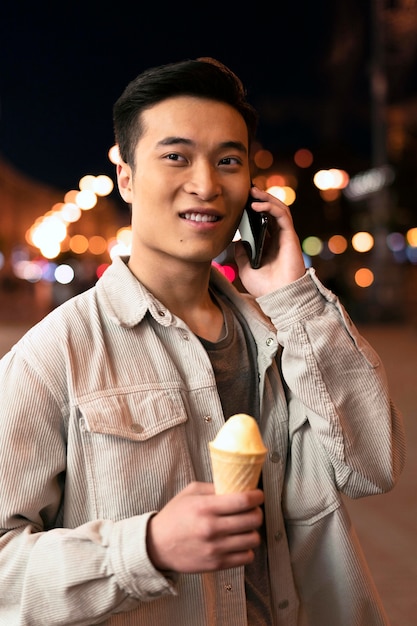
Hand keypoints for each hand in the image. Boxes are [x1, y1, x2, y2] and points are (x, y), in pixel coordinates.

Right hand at [146, 481, 263, 572]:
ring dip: (253, 531)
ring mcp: (216, 548)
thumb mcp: (189, 492)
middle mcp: (212, 528)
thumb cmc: (174, 516)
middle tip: (253, 510)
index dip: (257, 496)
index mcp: (205, 507)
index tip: (258, 495)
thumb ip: (213, 488)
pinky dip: (247, 549)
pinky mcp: (217, 564)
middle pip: (252, 520)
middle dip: (257, 512)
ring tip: (245, 528)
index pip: (243, 501)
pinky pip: (246, 557)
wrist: (157, 545)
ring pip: (253, 539)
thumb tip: (236, 486)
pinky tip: (239, 542)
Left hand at [235, 186, 305, 297]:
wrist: (278, 297)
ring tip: (253, 192)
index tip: (242, 200)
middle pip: (271, 211)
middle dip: (261, 198)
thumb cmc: (264, 287)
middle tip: (248, 190)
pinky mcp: (290, 236)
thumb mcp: (245, 268)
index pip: (263, 220)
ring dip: (266, 198)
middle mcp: (278, 237)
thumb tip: (236, 240)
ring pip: (279, 209)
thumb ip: (241, 253)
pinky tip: (257, 205)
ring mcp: (285, 236)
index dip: (254, 208)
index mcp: (269, 244)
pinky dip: (270, 207)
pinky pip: (282, 215)